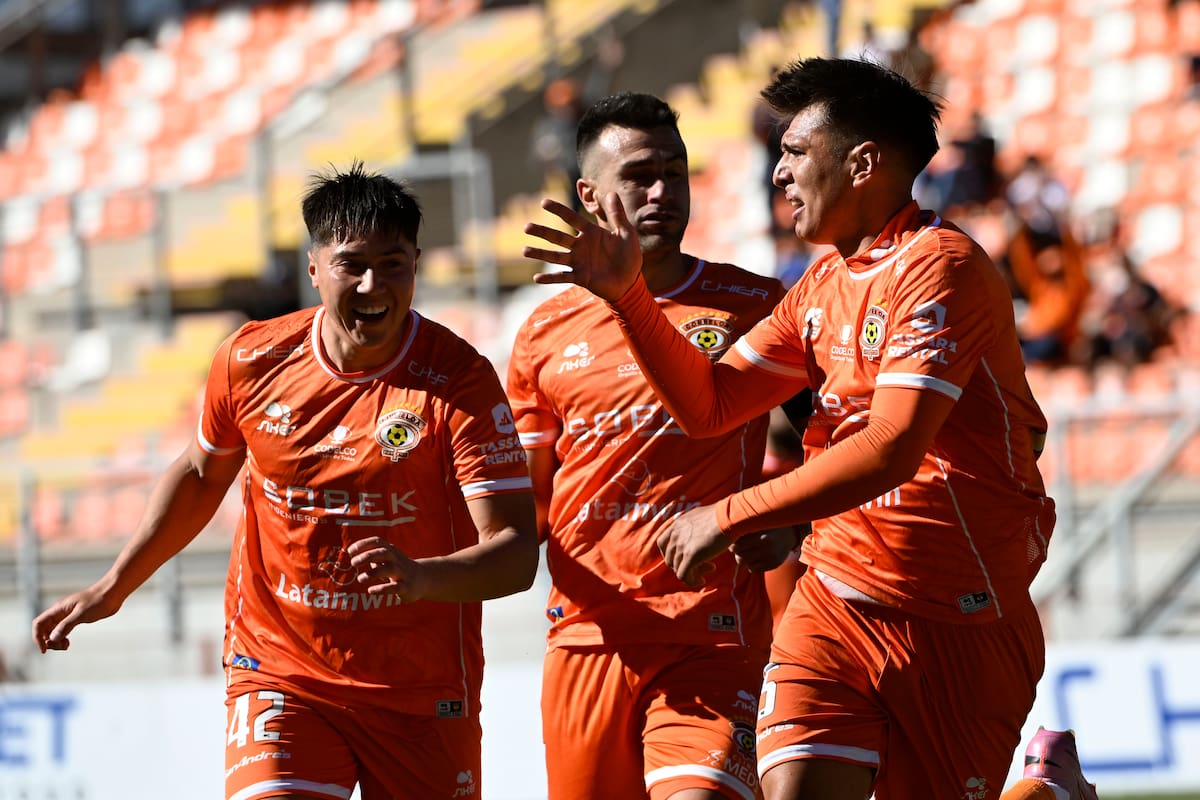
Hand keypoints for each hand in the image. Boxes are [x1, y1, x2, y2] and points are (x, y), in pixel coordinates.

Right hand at [32, 586, 120, 652]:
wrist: (112, 593)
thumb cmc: (98, 600)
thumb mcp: (82, 613)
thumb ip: (66, 625)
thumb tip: (52, 638)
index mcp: (58, 609)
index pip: (39, 624)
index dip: (37, 637)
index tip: (44, 649)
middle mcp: (60, 612)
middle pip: (44, 629)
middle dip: (47, 641)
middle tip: (61, 647)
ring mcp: (68, 616)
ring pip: (53, 631)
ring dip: (55, 641)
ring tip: (66, 646)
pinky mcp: (76, 618)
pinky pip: (62, 630)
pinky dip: (62, 638)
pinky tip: (68, 643)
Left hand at [347, 537, 428, 601]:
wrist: (422, 579)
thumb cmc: (397, 567)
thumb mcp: (386, 557)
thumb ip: (371, 554)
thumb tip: (351, 552)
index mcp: (391, 550)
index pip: (377, 542)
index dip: (363, 544)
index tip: (350, 551)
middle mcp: (396, 559)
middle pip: (383, 553)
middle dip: (367, 556)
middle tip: (353, 563)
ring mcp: (402, 573)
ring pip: (388, 569)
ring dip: (373, 573)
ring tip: (360, 578)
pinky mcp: (406, 587)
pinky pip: (394, 587)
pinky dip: (381, 589)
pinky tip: (371, 591)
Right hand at [524, 195, 641, 300]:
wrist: (630, 282)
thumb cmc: (629, 257)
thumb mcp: (626, 233)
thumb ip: (618, 215)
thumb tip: (611, 192)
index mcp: (591, 233)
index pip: (572, 218)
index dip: (559, 210)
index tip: (544, 202)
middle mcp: (581, 246)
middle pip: (557, 237)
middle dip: (542, 232)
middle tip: (526, 227)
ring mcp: (579, 262)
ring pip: (555, 256)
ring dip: (540, 253)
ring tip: (524, 250)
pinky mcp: (580, 277)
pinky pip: (562, 277)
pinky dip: (550, 278)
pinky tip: (536, 278)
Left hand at [656, 504, 731, 587]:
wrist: (730, 516)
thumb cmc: (722, 516)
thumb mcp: (701, 517)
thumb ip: (693, 526)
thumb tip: (697, 534)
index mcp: (676, 525)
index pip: (662, 544)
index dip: (671, 554)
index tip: (683, 558)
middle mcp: (676, 535)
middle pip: (670, 559)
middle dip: (684, 565)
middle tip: (703, 565)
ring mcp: (682, 546)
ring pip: (678, 569)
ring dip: (692, 573)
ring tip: (709, 569)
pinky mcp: (691, 556)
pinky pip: (684, 575)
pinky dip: (691, 581)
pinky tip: (702, 580)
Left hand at [732, 527, 799, 571]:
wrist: (790, 532)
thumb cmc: (767, 525)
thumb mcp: (756, 523)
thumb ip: (742, 529)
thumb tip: (723, 537)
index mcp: (761, 536)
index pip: (737, 547)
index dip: (732, 546)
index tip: (733, 544)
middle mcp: (767, 547)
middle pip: (740, 557)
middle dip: (738, 554)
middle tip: (740, 549)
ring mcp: (771, 557)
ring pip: (746, 564)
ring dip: (744, 559)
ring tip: (748, 552)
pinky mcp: (774, 564)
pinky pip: (754, 569)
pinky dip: (751, 565)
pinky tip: (755, 557)